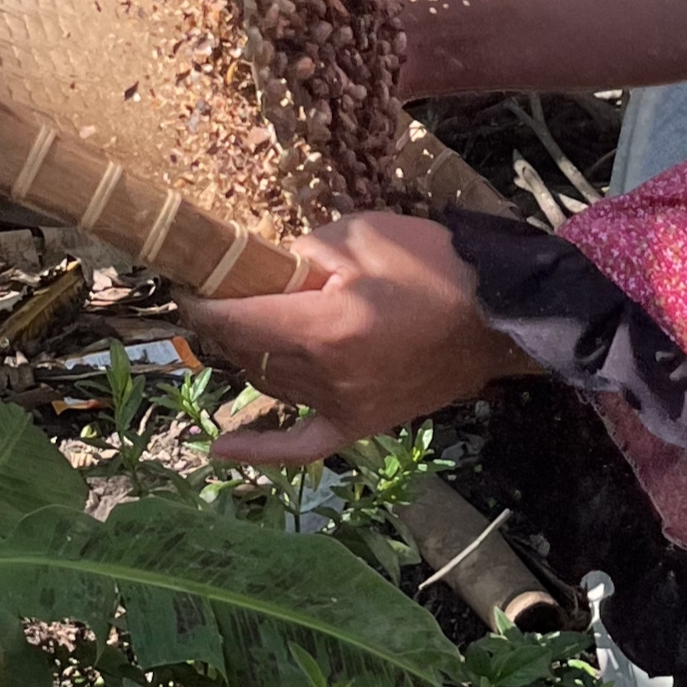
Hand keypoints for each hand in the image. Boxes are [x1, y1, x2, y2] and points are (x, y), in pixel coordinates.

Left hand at [182, 211, 536, 465]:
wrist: (501, 317)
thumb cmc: (436, 266)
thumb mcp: (365, 235)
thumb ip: (307, 251)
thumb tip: (270, 267)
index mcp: (326, 327)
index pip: (238, 321)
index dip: (203, 304)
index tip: (186, 283)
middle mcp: (328, 376)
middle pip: (249, 353)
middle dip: (225, 323)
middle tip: (220, 291)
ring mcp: (345, 406)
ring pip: (269, 386)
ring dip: (246, 358)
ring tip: (240, 327)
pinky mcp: (362, 424)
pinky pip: (302, 447)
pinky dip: (260, 451)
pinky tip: (219, 450)